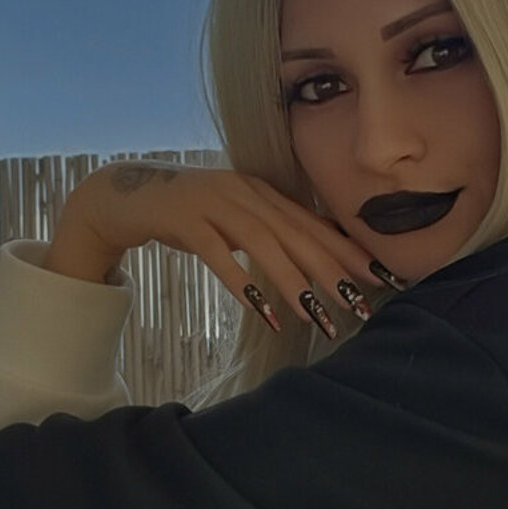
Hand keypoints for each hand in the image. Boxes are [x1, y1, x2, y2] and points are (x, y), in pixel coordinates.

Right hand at [59, 161, 388, 336]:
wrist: (126, 194)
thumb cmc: (189, 215)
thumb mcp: (234, 219)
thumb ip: (269, 234)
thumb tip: (313, 265)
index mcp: (263, 193)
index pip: (313, 225)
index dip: (348, 251)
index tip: (381, 280)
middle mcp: (245, 194)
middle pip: (296, 234)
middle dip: (331, 272)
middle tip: (358, 307)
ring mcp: (214, 204)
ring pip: (263, 244)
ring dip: (292, 282)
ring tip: (315, 315)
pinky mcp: (184, 220)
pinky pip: (217, 253)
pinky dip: (240, 281)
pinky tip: (260, 309)